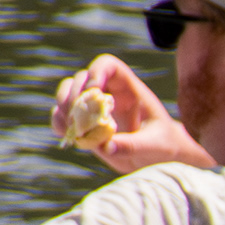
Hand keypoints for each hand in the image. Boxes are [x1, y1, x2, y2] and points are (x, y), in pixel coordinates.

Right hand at [55, 57, 204, 172]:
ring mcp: (93, 106)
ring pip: (67, 92)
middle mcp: (108, 92)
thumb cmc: (165, 146)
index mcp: (129, 89)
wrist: (158, 158)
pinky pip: (62, 115)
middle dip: (75, 94)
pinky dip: (59, 122)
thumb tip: (107, 147)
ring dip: (64, 107)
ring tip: (72, 127)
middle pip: (81, 78)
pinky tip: (66, 135)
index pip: (108, 65)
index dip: (97, 71)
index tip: (94, 92)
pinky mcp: (84, 123)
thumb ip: (133, 145)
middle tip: (77, 116)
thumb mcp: (155, 146)